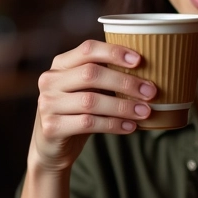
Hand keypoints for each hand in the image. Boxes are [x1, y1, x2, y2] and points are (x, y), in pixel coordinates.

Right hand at [30, 40, 156, 172]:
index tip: (139, 60)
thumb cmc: (77, 112)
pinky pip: (88, 123)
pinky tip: (130, 126)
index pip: (88, 49)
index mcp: (61, 64)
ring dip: (123, 106)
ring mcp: (47, 104)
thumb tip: (148, 75)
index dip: (114, 52)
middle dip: (125, 82)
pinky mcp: (51, 127)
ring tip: (145, 112)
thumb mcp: (87, 90)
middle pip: (91, 74)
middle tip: (150, 92)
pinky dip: (113, 125)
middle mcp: (50, 80)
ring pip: (91, 101)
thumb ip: (106, 78)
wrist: (52, 147)